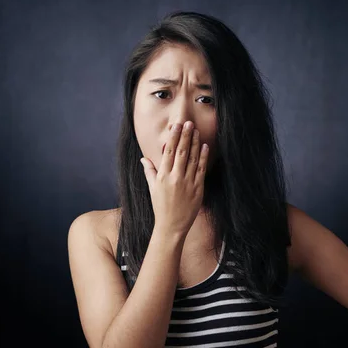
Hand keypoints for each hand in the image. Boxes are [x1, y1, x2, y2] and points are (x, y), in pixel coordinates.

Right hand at [140, 121, 208, 236]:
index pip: (168, 152)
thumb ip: (149, 171)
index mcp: (162, 176)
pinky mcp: (198, 188)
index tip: (176, 126)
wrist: (171, 226)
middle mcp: (175, 177)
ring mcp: (187, 182)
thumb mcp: (152, 188)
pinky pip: (200, 169)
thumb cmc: (161, 207)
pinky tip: (204, 146)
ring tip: (196, 131)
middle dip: (185, 136)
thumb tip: (143, 158)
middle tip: (188, 123)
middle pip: (181, 152)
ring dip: (195, 143)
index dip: (173, 137)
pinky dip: (203, 157)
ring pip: (192, 158)